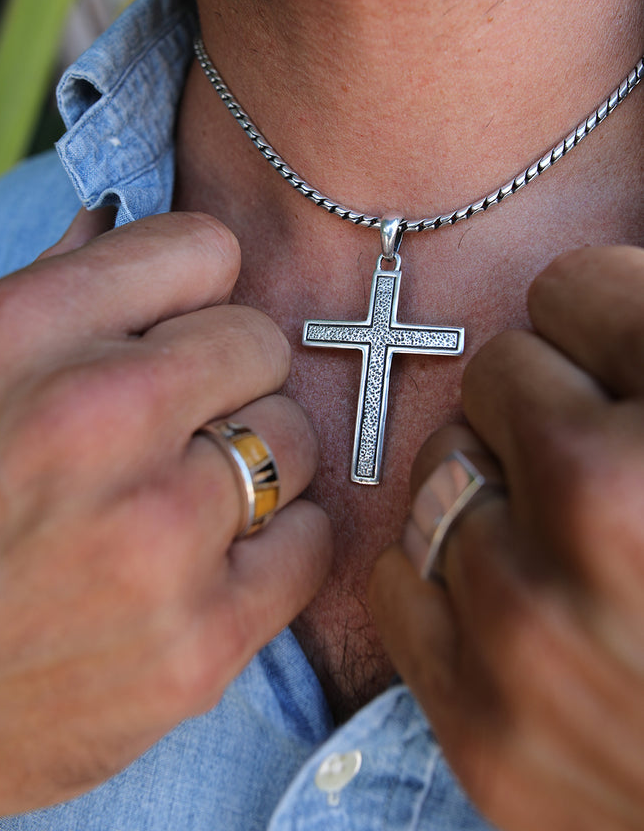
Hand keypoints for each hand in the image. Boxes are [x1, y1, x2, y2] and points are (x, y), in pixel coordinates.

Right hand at [0, 210, 330, 820]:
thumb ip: (54, 292)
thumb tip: (119, 218)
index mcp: (25, 333)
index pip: (204, 247)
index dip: (192, 290)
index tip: (173, 329)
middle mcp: (94, 416)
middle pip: (261, 340)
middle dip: (225, 379)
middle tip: (174, 429)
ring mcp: (154, 533)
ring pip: (295, 439)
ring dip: (252, 464)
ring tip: (182, 503)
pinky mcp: (201, 640)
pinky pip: (311, 540)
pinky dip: (273, 548)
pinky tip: (210, 565)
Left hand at [370, 246, 643, 830]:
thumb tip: (587, 299)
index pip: (572, 288)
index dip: (607, 325)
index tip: (628, 369)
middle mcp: (604, 512)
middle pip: (498, 370)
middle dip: (553, 401)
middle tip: (612, 462)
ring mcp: (533, 630)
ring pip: (442, 466)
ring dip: (502, 489)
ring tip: (575, 542)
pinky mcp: (485, 731)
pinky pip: (399, 578)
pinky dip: (451, 579)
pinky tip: (524, 600)